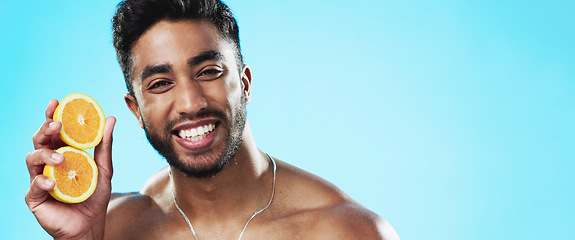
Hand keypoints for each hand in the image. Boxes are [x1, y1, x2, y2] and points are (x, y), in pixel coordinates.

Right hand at [25, 99, 115, 239]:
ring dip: (45, 155)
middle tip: (56, 124)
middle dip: (45, 129)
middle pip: (39, 140)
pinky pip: (33, 186)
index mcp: (62, 153)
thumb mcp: (103, 169)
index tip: (56, 101)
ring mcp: (39, 179)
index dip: (51, 115)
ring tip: (61, 158)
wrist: (90, 225)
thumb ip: (104, 145)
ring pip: (32, 158)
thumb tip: (111, 118)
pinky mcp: (35, 197)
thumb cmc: (93, 196)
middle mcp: (48, 164)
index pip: (53, 131)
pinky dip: (41, 181)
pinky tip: (51, 182)